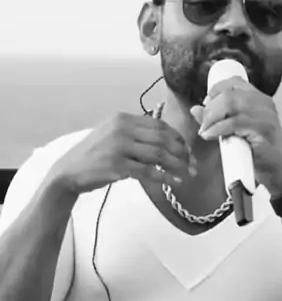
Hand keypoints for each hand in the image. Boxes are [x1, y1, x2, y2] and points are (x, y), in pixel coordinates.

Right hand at [49, 112, 194, 195]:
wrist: (68, 172)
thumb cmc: (94, 156)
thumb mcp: (113, 136)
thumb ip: (136, 135)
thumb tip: (167, 143)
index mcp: (123, 118)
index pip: (159, 125)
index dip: (177, 138)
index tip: (188, 150)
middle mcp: (122, 128)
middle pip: (162, 139)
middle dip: (182, 152)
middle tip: (193, 164)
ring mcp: (119, 146)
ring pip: (158, 155)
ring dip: (177, 165)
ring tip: (188, 174)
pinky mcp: (117, 165)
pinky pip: (148, 171)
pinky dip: (165, 177)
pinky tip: (174, 182)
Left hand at [190, 76, 281, 194]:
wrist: (278, 173)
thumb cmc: (259, 153)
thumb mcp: (237, 131)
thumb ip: (219, 119)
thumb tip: (195, 109)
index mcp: (260, 100)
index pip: (236, 82)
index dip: (216, 89)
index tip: (206, 103)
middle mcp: (265, 104)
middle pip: (230, 94)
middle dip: (211, 107)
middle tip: (203, 122)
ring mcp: (265, 117)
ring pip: (231, 105)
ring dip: (212, 117)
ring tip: (205, 130)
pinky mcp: (263, 131)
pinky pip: (234, 123)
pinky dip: (218, 128)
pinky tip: (210, 135)